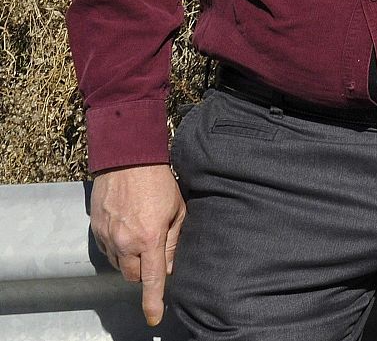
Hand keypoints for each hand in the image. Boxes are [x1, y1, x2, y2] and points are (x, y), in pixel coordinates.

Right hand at [90, 164, 185, 326]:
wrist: (127, 160)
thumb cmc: (159, 182)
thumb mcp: (177, 210)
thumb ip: (173, 240)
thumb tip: (169, 266)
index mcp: (149, 239)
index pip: (151, 279)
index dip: (153, 301)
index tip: (154, 317)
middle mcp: (125, 242)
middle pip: (132, 276)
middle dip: (143, 274)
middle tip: (154, 257)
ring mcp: (108, 237)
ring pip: (118, 265)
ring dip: (130, 261)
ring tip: (141, 237)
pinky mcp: (96, 230)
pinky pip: (107, 251)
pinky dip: (117, 249)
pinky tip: (127, 232)